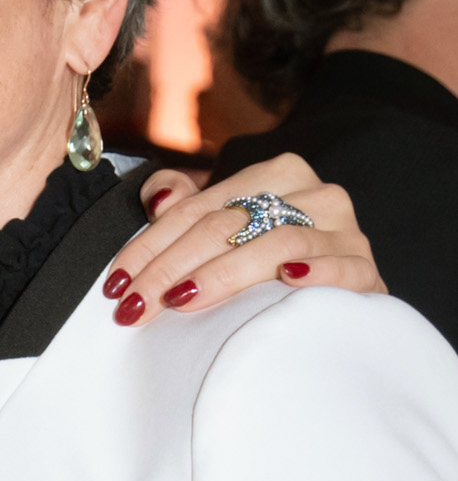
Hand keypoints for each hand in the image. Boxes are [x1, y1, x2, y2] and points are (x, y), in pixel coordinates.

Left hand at [113, 151, 382, 323]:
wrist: (335, 302)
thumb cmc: (266, 265)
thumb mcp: (223, 227)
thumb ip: (185, 202)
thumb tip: (156, 198)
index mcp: (277, 174)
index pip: (198, 209)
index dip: (149, 246)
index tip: (115, 284)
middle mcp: (315, 194)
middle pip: (228, 227)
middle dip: (171, 268)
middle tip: (133, 306)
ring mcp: (345, 231)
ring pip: (275, 244)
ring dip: (223, 275)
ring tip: (181, 300)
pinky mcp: (366, 270)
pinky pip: (340, 266)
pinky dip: (314, 272)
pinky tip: (286, 283)